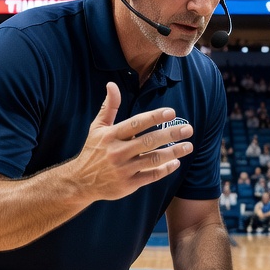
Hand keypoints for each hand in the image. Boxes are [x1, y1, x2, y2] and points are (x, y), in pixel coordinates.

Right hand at [69, 82, 192, 201]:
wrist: (80, 181)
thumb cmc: (93, 151)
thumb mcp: (97, 127)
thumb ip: (109, 106)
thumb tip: (112, 84)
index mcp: (111, 135)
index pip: (137, 123)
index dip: (155, 117)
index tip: (172, 112)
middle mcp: (118, 152)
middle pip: (149, 141)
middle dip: (170, 134)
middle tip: (188, 129)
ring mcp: (123, 169)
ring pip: (153, 159)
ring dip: (173, 152)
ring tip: (188, 146)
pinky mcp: (128, 184)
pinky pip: (150, 176)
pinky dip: (165, 170)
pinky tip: (176, 163)